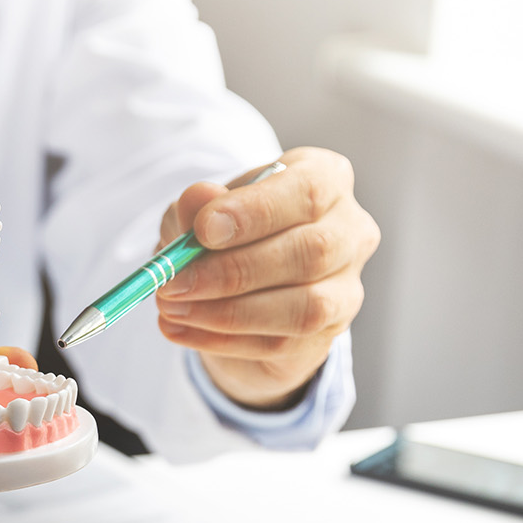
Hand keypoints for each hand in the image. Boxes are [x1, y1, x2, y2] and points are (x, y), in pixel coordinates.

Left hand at [155, 147, 379, 409]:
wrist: (241, 285)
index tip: (203, 230)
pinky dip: (222, 340)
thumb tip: (199, 198)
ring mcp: (347, 286)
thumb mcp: (201, 211)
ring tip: (171, 308)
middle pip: (310, 252)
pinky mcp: (329, 333)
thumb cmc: (228, 232)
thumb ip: (198, 205)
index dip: (255, 212)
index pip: (307, 191)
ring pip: (304, 307)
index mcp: (326, 179)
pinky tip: (181, 330)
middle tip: (174, 281)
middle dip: (233, 271)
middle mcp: (350, 230)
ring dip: (228, 312)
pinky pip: (282, 343)